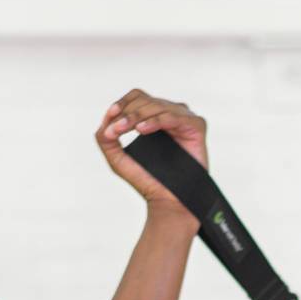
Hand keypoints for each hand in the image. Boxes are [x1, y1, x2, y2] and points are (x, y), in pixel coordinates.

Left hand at [98, 89, 207, 221]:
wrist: (167, 202)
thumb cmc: (147, 181)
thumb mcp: (117, 159)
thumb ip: (105, 138)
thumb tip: (104, 120)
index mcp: (155, 117)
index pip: (138, 97)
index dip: (123, 103)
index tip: (111, 116)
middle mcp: (171, 115)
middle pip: (146, 100)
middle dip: (127, 113)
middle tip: (115, 130)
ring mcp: (184, 120)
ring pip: (157, 106)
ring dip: (136, 116)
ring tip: (124, 130)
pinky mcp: (196, 126)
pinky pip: (173, 116)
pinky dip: (156, 121)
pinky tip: (142, 130)